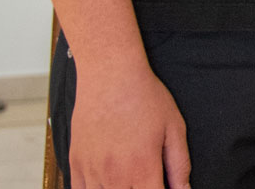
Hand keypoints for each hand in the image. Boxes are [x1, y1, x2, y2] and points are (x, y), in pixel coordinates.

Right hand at [67, 54, 190, 188]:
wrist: (111, 77)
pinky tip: (107, 182)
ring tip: (128, 179)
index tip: (162, 185)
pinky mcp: (75, 164)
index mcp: (142, 169)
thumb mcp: (174, 128)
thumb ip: (179, 165)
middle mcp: (114, 176)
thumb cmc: (144, 98)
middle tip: (146, 179)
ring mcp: (91, 172)